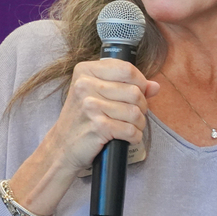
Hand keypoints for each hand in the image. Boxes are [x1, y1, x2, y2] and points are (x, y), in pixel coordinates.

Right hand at [9, 58, 159, 215]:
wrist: (62, 147)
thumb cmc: (82, 119)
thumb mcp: (97, 94)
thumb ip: (125, 85)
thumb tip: (154, 86)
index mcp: (85, 71)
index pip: (126, 69)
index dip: (140, 82)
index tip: (139, 92)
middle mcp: (85, 85)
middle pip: (135, 91)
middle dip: (141, 106)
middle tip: (132, 114)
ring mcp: (91, 106)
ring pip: (136, 112)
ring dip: (139, 123)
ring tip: (129, 126)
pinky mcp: (98, 127)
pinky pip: (131, 130)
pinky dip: (134, 137)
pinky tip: (126, 137)